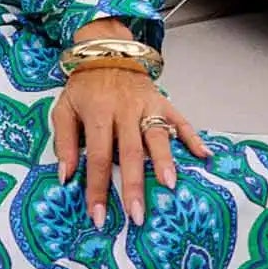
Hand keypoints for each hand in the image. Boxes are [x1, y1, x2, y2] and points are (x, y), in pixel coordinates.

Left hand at [51, 67, 209, 225]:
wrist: (105, 52)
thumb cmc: (83, 87)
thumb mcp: (63, 109)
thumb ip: (65, 143)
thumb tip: (66, 177)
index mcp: (98, 114)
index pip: (98, 157)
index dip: (97, 189)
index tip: (98, 216)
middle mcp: (125, 110)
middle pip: (130, 153)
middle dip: (133, 186)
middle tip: (137, 215)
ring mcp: (147, 106)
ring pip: (158, 137)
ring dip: (164, 162)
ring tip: (170, 186)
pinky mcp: (163, 102)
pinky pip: (181, 121)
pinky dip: (193, 138)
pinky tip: (204, 155)